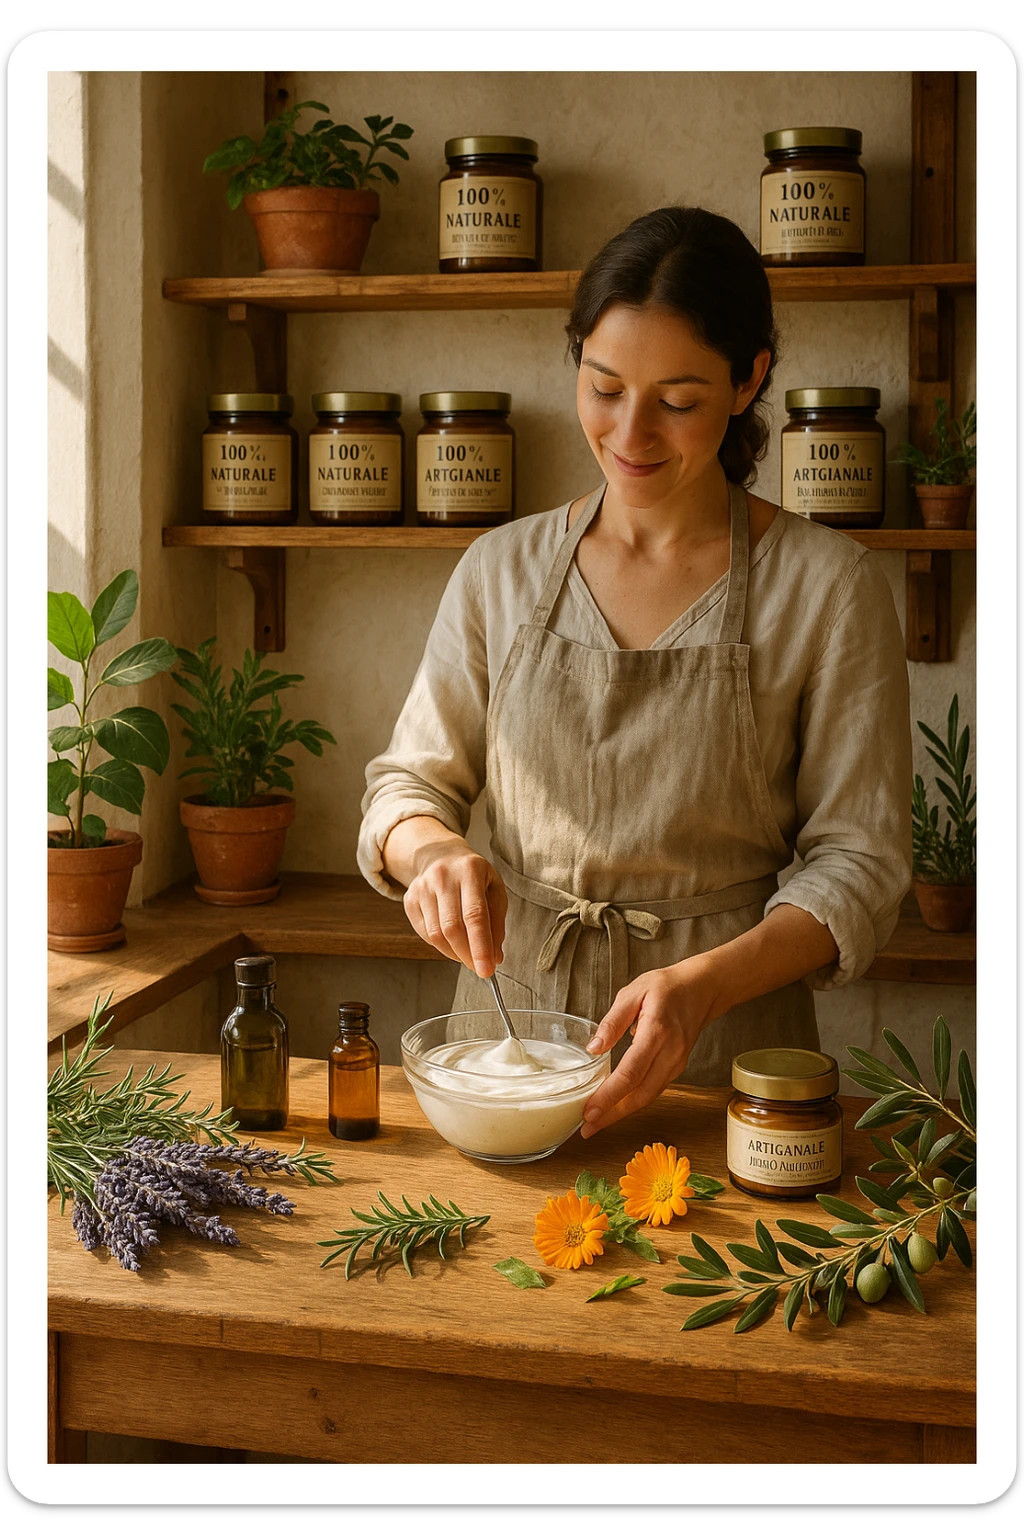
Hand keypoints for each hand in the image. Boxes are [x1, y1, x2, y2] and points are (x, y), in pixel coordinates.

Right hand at [400, 836, 507, 976]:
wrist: (441, 855)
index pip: (475, 915)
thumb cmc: (474, 876)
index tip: (487, 970)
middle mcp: (442, 876)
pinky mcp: (409, 899)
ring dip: (454, 954)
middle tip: (479, 969)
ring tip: (468, 956)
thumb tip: (495, 957)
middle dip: (467, 955)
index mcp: (470, 870)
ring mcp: (422, 887)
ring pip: (436, 934)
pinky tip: (452, 945)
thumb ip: (497, 923)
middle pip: (452, 927)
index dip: (481, 946)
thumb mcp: (494, 889)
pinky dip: (441, 947)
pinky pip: (424, 933)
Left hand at [580, 957, 720, 1137]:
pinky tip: (616, 1106)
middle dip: (612, 1114)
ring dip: (622, 1112)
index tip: (589, 1111)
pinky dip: (633, 1102)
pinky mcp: (677, 1067)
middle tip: (587, 1128)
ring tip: (596, 1122)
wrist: (703, 989)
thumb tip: (593, 1048)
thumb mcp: (634, 992)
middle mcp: (670, 1053)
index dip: (609, 1096)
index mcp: (657, 1032)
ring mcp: (677, 1063)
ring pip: (648, 1096)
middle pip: (640, 1093)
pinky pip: (653, 1090)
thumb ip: (613, 1021)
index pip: (631, 1072)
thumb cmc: (666, 987)